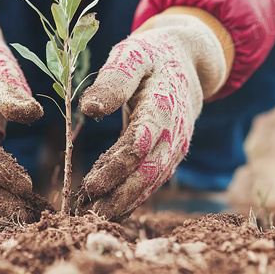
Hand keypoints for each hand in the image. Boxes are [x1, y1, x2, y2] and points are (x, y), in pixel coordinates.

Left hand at [76, 13, 228, 220]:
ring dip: (126, 202)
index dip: (114, 167)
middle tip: (87, 214)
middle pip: (149, 171)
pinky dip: (134, 197)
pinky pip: (155, 180)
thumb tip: (90, 108)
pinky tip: (112, 210)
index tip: (89, 186)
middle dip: (119, 195)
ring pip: (153, 181)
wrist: (187, 63)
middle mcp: (175, 131)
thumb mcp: (131, 56)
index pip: (139, 144)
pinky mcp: (173, 154)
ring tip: (94, 217)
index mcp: (162, 105)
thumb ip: (113, 80)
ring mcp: (177, 145)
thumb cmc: (151, 58)